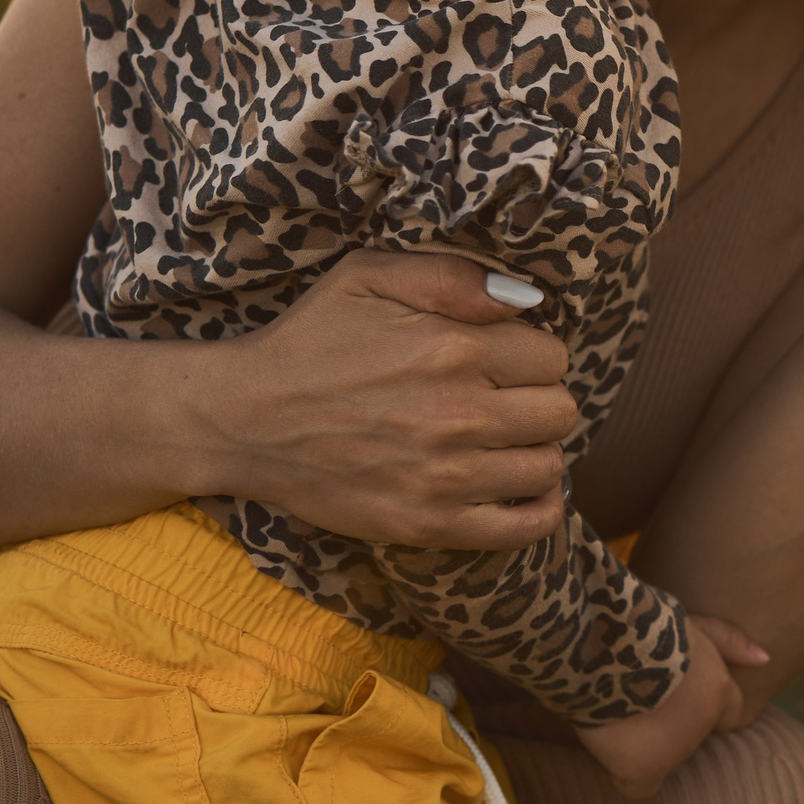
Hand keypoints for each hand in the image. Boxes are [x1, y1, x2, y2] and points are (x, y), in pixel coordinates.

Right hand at [203, 250, 577, 548]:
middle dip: (537, 398)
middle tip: (502, 398)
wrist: (244, 421)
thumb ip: (454, 276)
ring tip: (500, 438)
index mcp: (451, 348)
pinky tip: (523, 487)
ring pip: (548, 464)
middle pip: (559, 410)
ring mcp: (445, 477)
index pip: (552, 355)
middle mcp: (457, 415)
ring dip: (534, 449)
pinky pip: (526, 527)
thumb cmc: (309, 341)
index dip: (531, 354)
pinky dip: (540, 509)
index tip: (500, 359)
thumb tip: (528, 299)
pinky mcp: (429, 525)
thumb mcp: (369, 277)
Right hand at [577, 614, 769, 799]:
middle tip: (641, 693)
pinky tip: (616, 748)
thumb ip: (729, 641)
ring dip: (647, 739)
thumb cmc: (643, 627)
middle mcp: (702, 724)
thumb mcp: (692, 622)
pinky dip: (629, 773)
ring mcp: (675, 750)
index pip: (727, 712)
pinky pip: (640, 787)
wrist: (603, 643)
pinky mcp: (644, 769)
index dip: (700, 702)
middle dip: (671, 718)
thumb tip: (765, 660)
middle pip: (691, 732)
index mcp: (718, 689)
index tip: (674, 692)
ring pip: (663, 756)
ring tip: (621, 707)